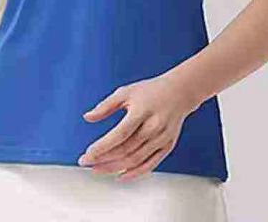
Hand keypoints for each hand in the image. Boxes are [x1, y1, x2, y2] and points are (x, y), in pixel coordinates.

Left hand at [78, 72, 198, 180]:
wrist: (179, 92)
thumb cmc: (150, 91)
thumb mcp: (126, 92)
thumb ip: (106, 106)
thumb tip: (87, 117)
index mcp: (142, 111)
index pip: (119, 134)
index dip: (102, 147)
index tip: (87, 154)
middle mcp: (153, 126)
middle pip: (126, 150)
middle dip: (104, 160)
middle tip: (87, 163)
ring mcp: (162, 138)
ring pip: (135, 160)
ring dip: (114, 168)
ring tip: (98, 169)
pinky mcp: (167, 146)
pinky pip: (150, 165)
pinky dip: (134, 173)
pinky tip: (119, 175)